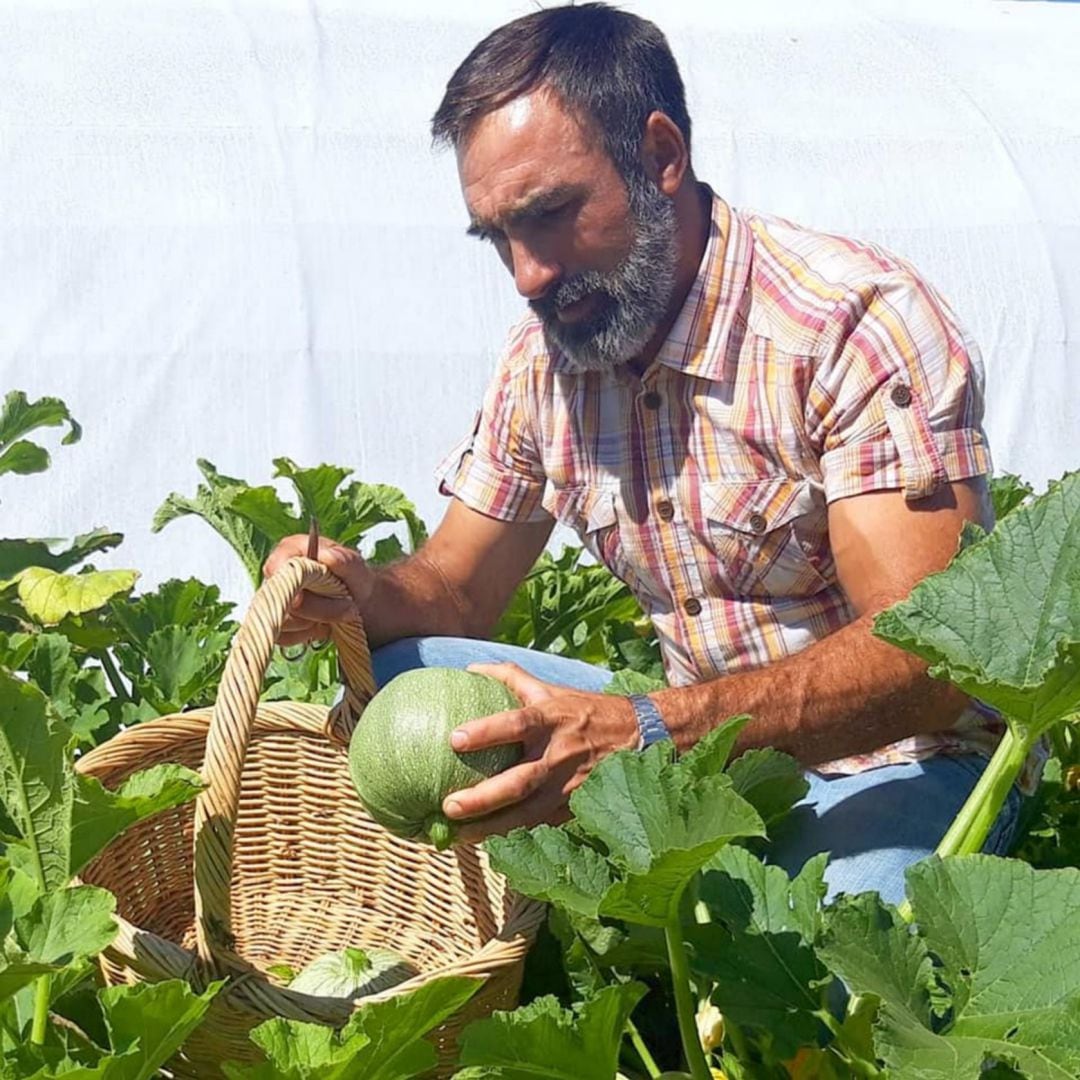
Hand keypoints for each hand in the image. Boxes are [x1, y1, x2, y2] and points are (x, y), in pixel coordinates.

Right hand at [262, 534, 374, 645]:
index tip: (303, 595)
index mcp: (291, 551)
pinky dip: (304, 635)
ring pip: (281, 621)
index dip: (288, 582)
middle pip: (278, 598)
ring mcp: (274, 599)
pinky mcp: (276, 622)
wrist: (356, 600)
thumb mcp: (355, 565)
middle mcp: (277, 574)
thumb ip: (344, 559)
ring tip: (338, 614)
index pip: (274, 566)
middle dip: (315, 608)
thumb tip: (328, 556)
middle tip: (346, 606)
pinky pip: (283, 636)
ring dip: (312, 622)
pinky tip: (320, 626)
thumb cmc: (353, 577)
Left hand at [442, 662, 639, 841]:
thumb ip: (511, 677)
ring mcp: (567, 786)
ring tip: (456, 836)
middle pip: (518, 782)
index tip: (454, 739)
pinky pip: (538, 825)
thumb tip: (470, 668)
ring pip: (526, 814)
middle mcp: (558, 755)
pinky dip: (511, 835)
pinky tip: (484, 841)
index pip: (516, 724)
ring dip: (490, 827)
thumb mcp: (552, 689)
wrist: (639, 737)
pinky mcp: (573, 808)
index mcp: (552, 720)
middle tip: (448, 806)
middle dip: (482, 798)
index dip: (486, 732)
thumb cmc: (585, 710)